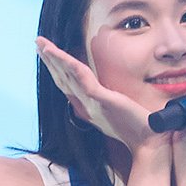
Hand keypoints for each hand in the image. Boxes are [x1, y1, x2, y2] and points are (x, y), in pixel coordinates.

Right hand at [36, 37, 156, 155]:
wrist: (147, 143)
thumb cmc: (136, 129)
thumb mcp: (117, 113)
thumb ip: (106, 102)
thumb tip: (103, 93)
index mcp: (87, 109)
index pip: (67, 85)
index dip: (55, 68)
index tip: (47, 53)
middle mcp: (85, 107)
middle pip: (62, 79)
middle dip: (49, 60)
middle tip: (38, 42)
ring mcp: (91, 104)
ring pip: (68, 78)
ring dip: (54, 60)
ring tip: (43, 45)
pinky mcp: (101, 100)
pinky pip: (83, 81)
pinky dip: (71, 67)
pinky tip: (62, 56)